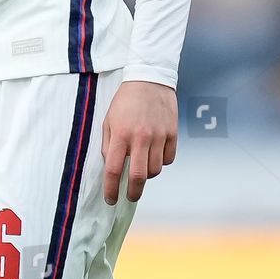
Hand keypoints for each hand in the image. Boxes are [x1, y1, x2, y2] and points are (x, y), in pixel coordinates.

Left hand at [102, 80, 177, 204]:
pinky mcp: (172, 133)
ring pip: (155, 170)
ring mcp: (158, 136)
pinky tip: (155, 155)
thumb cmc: (125, 101)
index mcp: (120, 135)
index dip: (110, 189)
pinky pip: (168, 159)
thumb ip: (108, 144)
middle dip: (133, 192)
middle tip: (129, 196)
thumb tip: (110, 167)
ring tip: (142, 168)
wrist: (149, 79)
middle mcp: (140, 138)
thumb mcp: (108, 120)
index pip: (113, 170)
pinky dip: (161, 162)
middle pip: (138, 176)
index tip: (110, 199)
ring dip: (147, 175)